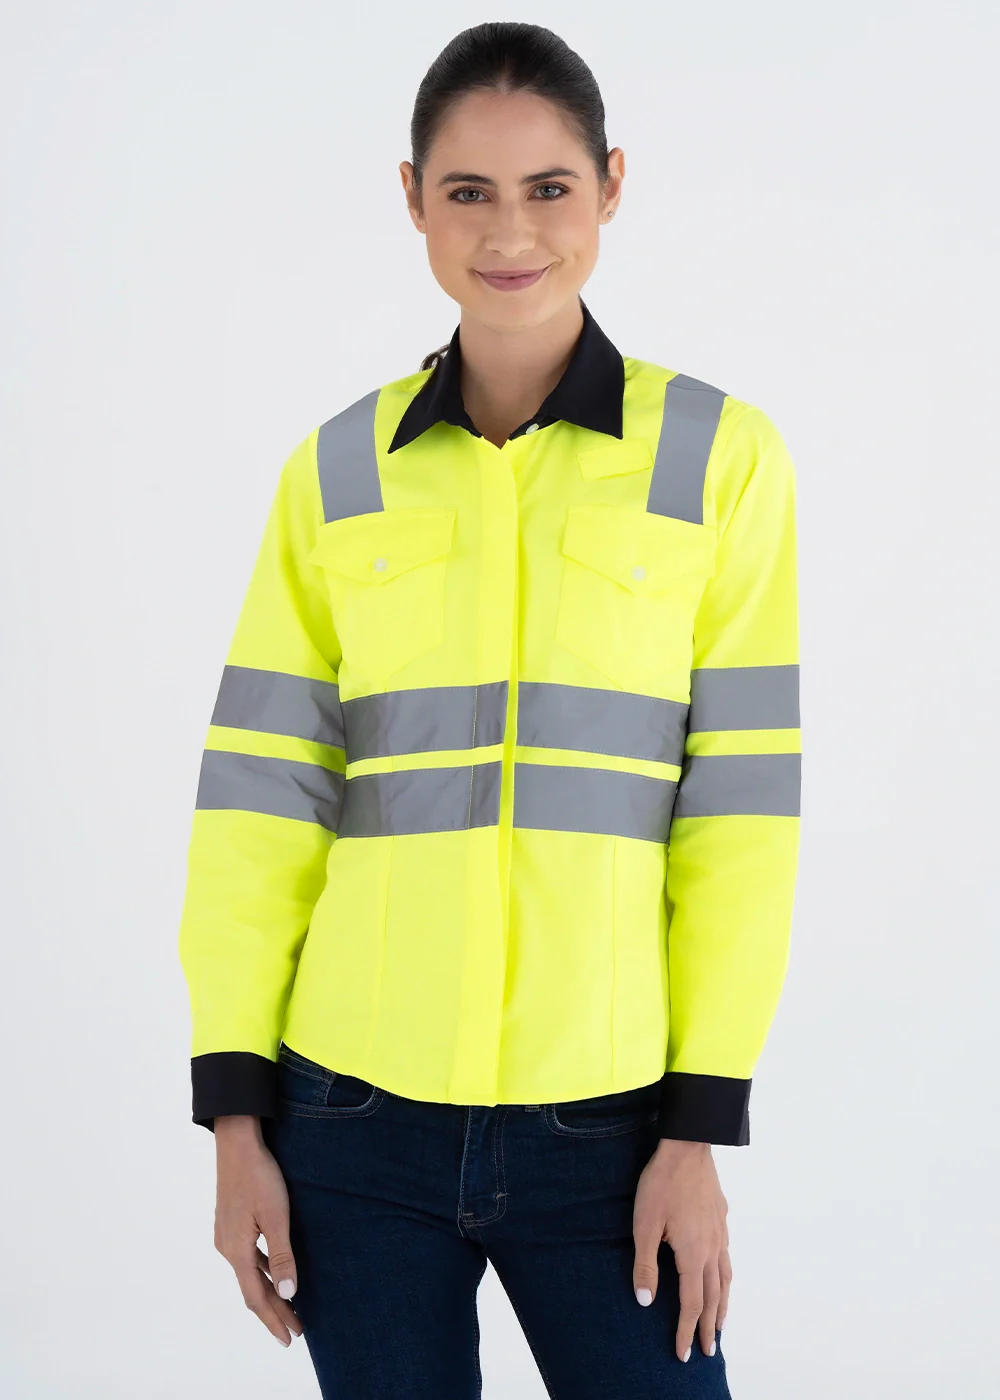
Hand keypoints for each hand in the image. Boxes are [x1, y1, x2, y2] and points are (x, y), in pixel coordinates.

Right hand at [213, 1116, 303, 1347]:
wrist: (237, 1143)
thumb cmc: (259, 1177)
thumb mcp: (276, 1217)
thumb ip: (283, 1257)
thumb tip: (289, 1294)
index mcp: (236, 1251)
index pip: (256, 1297)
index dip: (273, 1319)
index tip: (290, 1338)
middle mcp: (226, 1248)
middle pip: (252, 1289)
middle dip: (274, 1311)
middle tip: (296, 1330)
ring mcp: (226, 1235)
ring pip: (249, 1274)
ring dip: (269, 1291)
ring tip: (289, 1306)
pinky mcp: (230, 1224)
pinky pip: (247, 1258)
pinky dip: (263, 1271)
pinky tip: (274, 1271)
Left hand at [632, 1137, 730, 1362]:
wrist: (687, 1147)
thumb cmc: (661, 1185)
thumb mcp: (644, 1226)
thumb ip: (645, 1266)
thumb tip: (645, 1302)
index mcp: (693, 1254)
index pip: (693, 1304)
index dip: (687, 1331)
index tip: (685, 1353)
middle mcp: (712, 1248)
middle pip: (714, 1296)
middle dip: (710, 1326)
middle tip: (710, 1351)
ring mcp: (720, 1233)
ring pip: (726, 1278)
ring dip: (723, 1304)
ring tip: (721, 1323)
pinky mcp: (721, 1218)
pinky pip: (727, 1256)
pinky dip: (726, 1276)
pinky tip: (721, 1273)